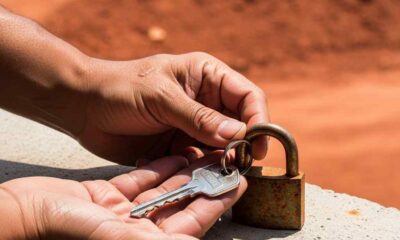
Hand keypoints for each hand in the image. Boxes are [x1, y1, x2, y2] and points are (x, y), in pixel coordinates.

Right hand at [0, 155, 246, 238]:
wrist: (22, 214)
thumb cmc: (64, 229)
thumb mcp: (114, 234)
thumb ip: (150, 239)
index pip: (194, 221)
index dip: (218, 202)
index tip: (238, 183)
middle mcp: (139, 230)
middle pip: (182, 204)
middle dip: (205, 183)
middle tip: (227, 163)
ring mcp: (123, 213)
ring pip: (163, 190)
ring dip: (184, 172)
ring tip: (205, 153)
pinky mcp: (108, 197)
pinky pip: (140, 181)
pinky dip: (157, 168)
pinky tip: (173, 154)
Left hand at [80, 52, 268, 163]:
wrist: (84, 108)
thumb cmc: (120, 88)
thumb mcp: (160, 96)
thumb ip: (198, 116)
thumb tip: (238, 134)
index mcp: (206, 76)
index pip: (246, 96)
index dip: (258, 118)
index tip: (257, 143)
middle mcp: (205, 101)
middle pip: (240, 124)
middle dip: (243, 144)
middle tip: (240, 163)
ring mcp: (193, 125)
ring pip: (222, 146)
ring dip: (224, 160)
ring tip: (220, 172)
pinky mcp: (180, 146)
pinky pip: (201, 161)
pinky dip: (203, 169)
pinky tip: (197, 173)